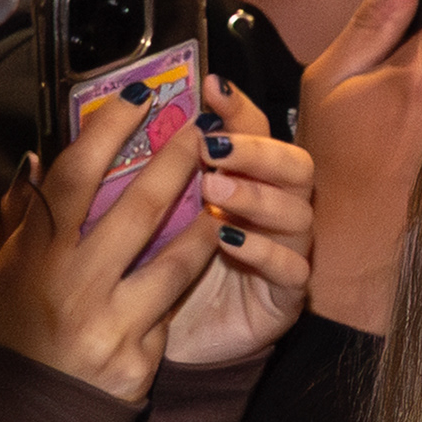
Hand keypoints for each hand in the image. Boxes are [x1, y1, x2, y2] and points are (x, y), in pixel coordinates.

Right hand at [0, 82, 231, 402]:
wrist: (25, 416)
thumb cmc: (3, 334)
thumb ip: (11, 221)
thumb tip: (33, 164)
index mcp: (32, 257)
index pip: (71, 179)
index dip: (105, 132)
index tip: (136, 98)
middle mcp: (72, 284)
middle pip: (136, 209)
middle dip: (174, 163)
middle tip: (201, 129)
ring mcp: (110, 321)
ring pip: (173, 259)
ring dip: (205, 217)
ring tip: (228, 186)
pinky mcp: (140, 354)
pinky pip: (173, 303)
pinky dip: (194, 270)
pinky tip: (219, 242)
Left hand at [162, 84, 314, 367]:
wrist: (157, 332)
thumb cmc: (155, 265)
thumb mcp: (149, 210)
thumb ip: (153, 168)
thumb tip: (122, 112)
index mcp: (246, 182)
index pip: (260, 133)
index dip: (241, 110)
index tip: (210, 89)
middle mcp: (275, 211)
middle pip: (296, 167)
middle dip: (258, 152)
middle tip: (212, 150)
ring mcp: (287, 251)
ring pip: (299, 213)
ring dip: (257, 196)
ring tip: (214, 191)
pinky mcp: (285, 296)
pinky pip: (292, 268)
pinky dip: (264, 250)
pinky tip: (229, 241)